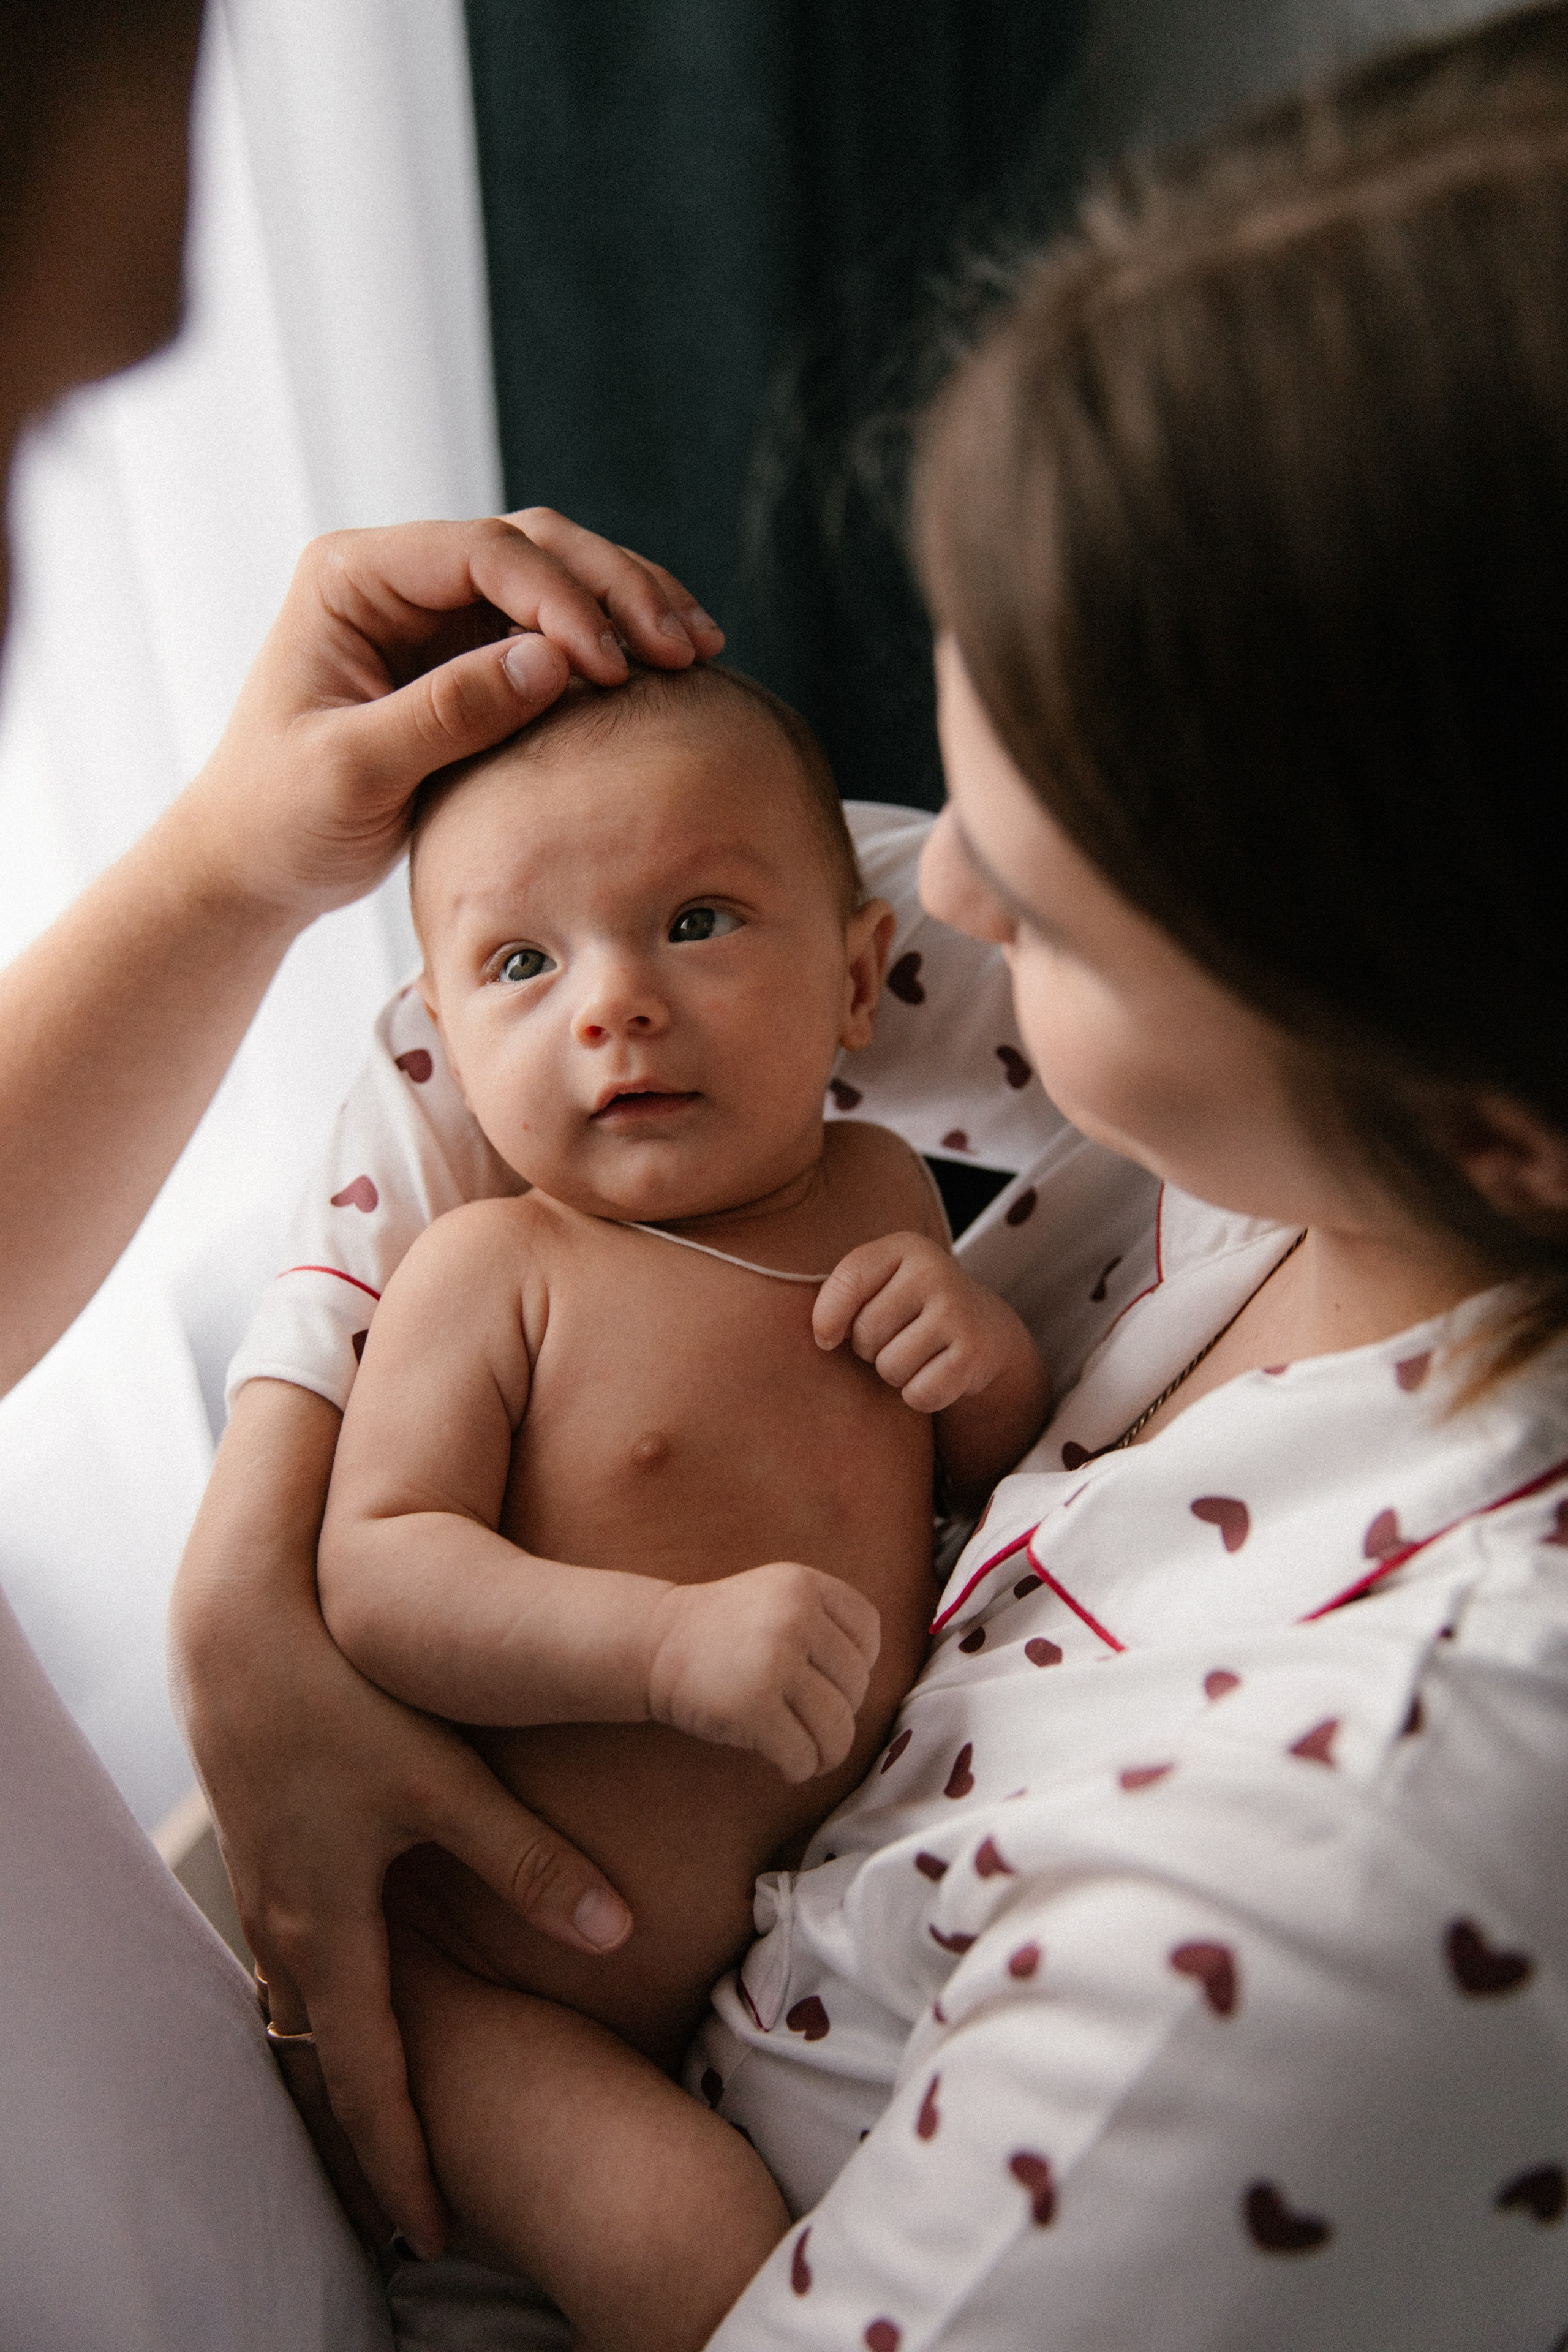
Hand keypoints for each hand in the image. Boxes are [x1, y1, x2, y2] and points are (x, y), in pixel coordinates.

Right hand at [170, 1381, 633, 2260]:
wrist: (240, 1637)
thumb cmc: (344, 1703)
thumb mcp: (445, 1783)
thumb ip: (530, 1862)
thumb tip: (619, 1932)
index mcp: (330, 1931)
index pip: (368, 2080)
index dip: (403, 2158)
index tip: (433, 2231)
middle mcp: (288, 1930)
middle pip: (329, 2062)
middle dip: (375, 2133)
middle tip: (419, 2202)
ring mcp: (268, 1893)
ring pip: (308, 2011)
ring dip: (349, 2066)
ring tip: (396, 2117)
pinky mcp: (268, 1855)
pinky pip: (296, 1962)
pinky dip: (327, 2005)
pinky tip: (357, 1999)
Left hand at [179, 506, 724, 923]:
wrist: (253, 863)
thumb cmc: (281, 817)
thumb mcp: (353, 772)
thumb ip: (448, 713)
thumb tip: (552, 664)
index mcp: (353, 577)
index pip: (482, 554)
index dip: (562, 600)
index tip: (614, 667)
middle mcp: (399, 577)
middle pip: (534, 544)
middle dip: (617, 588)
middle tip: (684, 646)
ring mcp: (438, 613)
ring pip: (558, 574)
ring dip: (631, 605)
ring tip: (698, 649)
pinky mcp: (468, 657)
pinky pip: (556, 628)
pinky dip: (616, 642)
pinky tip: (672, 669)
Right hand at [645, 1563, 880, 1784]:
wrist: (655, 1644)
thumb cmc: (723, 1631)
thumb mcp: (775, 1597)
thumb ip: (822, 1621)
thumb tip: (867, 1683)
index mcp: (804, 1585)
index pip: (868, 1631)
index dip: (862, 1665)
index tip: (839, 1684)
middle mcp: (794, 1617)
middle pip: (855, 1683)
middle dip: (843, 1715)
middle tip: (820, 1729)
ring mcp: (773, 1661)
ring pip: (836, 1724)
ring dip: (831, 1752)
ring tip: (815, 1759)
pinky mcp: (753, 1706)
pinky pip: (801, 1751)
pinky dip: (801, 1768)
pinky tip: (789, 1767)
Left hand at [814, 1231, 1033, 1412]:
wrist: (984, 1327)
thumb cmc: (912, 1308)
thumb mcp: (880, 1284)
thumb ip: (843, 1296)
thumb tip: (825, 1337)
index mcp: (905, 1248)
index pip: (849, 1281)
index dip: (827, 1318)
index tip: (828, 1337)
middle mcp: (934, 1272)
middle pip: (866, 1333)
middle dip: (869, 1349)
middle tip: (896, 1339)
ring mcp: (958, 1311)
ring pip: (890, 1367)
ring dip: (895, 1374)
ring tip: (917, 1354)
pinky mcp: (973, 1353)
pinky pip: (919, 1393)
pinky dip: (920, 1395)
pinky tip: (937, 1373)